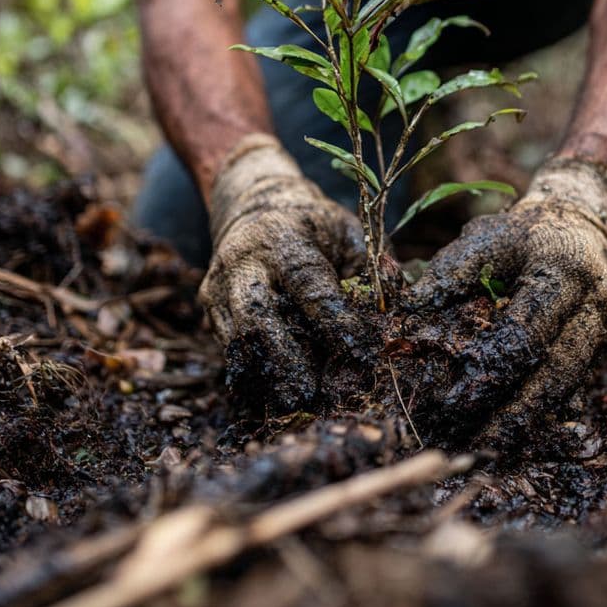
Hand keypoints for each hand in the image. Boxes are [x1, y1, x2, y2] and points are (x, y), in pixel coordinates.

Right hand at [199, 135, 366, 412]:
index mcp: (284, 240)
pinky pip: (226, 346)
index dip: (335, 322)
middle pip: (255, 317)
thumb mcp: (348, 229)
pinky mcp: (209, 305)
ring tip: (292, 402)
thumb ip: (372, 264)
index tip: (360, 353)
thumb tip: (396, 299)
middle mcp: (244, 262)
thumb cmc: (313, 223)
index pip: (309, 286)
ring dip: (264, 374)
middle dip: (282, 359)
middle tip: (307, 395)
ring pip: (235, 339)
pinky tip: (272, 392)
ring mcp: (220, 285)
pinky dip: (250, 372)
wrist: (255, 204)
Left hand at [404, 158, 606, 427]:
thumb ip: (451, 272)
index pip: (527, 332)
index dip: (491, 367)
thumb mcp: (486, 237)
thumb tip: (409, 308)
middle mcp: (595, 304)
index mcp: (564, 272)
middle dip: (518, 413)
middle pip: (557, 371)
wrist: (583, 223)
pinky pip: (574, 382)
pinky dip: (543, 407)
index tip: (455, 394)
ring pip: (569, 384)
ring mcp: (606, 327)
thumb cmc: (524, 232)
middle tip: (478, 446)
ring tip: (491, 447)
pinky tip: (513, 431)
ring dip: (531, 419)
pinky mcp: (605, 344)